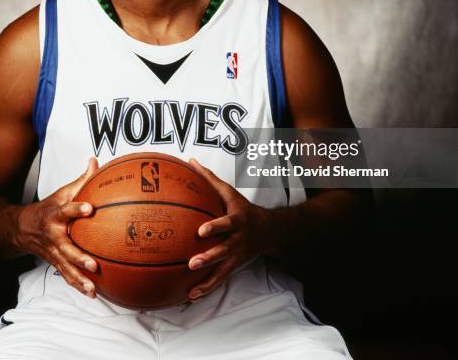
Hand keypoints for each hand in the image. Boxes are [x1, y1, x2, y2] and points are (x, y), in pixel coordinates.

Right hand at [16, 157, 98, 296]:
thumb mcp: (62, 192)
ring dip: (79, 277)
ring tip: (93, 286)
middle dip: (78, 256)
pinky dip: (77, 284)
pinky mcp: (54, 262)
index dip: (76, 209)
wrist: (21, 228)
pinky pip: (66, 275)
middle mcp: (53, 235)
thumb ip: (81, 180)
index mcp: (55, 215)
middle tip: (93, 263)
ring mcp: (52, 251)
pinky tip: (92, 293)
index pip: (66, 210)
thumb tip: (96, 162)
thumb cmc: (48, 208)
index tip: (88, 208)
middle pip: (65, 247)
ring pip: (65, 266)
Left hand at [187, 158, 271, 300]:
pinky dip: (207, 288)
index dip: (216, 227)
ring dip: (208, 279)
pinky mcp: (234, 266)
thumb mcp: (228, 191)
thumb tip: (189, 161)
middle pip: (224, 250)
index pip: (227, 224)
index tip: (201, 231)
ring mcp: (237, 255)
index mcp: (237, 220)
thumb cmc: (242, 208)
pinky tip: (191, 296)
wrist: (268, 230)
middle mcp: (238, 240)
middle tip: (193, 262)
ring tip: (191, 287)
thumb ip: (209, 178)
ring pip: (222, 269)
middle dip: (210, 257)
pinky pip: (220, 279)